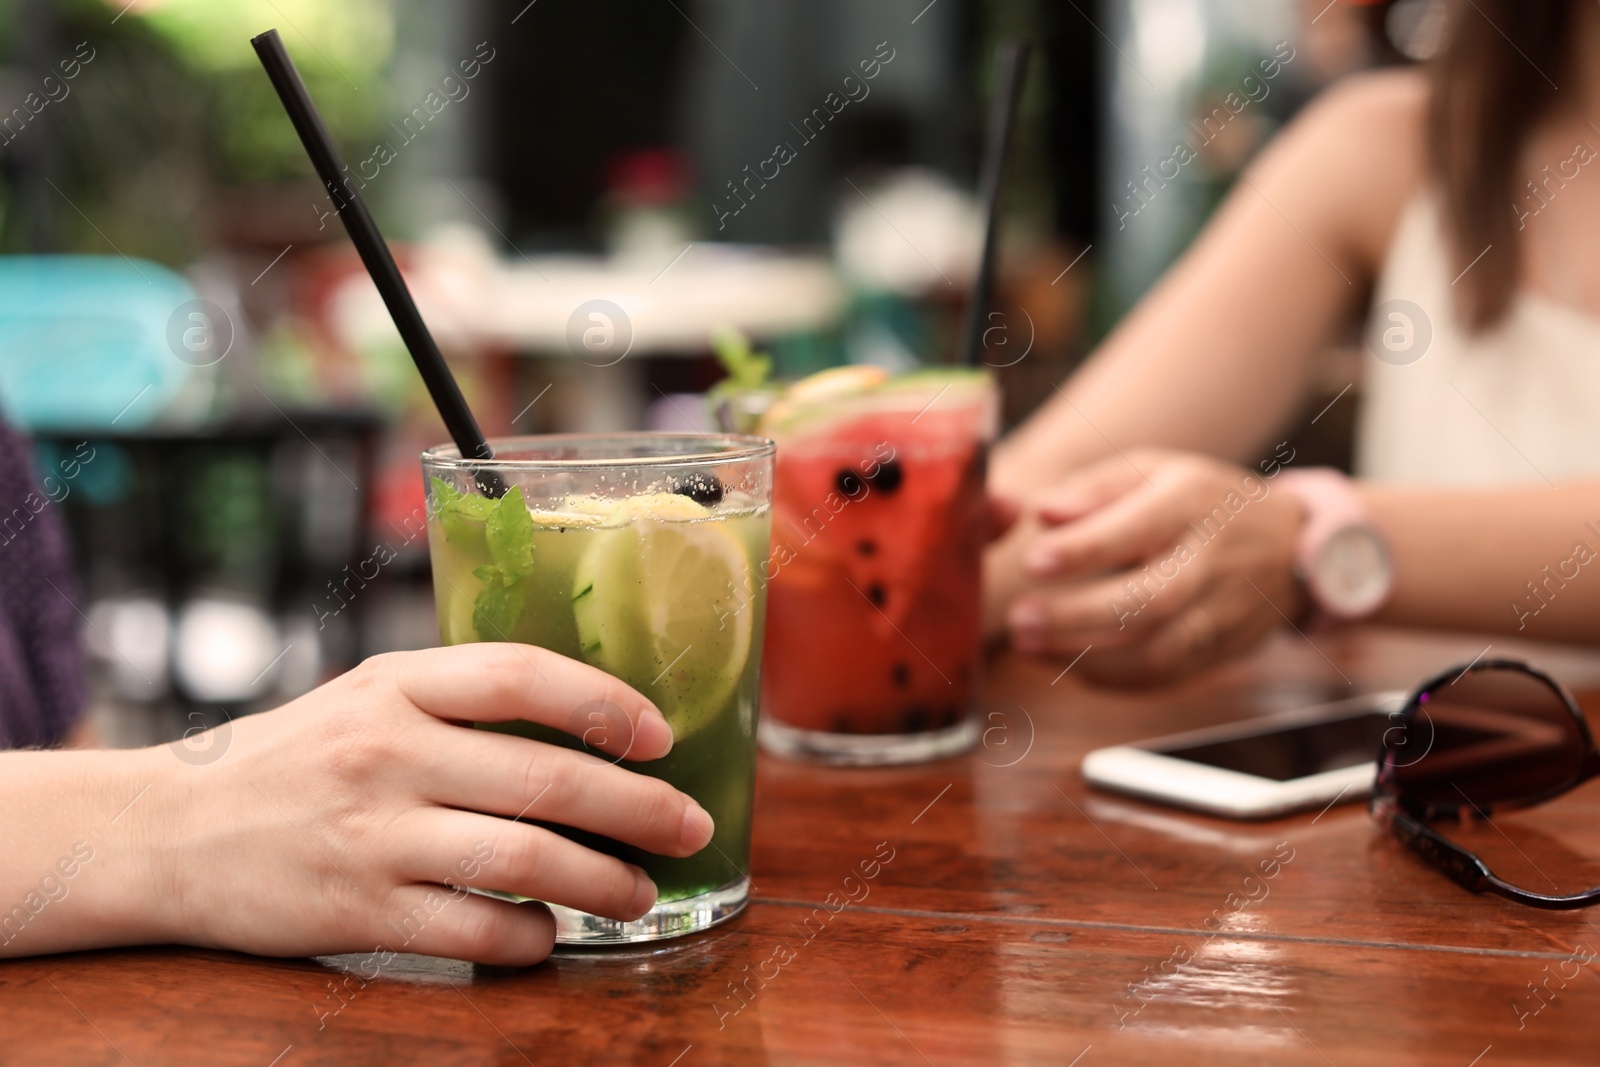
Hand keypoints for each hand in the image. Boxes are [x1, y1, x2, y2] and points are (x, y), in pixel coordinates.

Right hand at [126, 644, 712, 965]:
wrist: (161, 829)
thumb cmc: (289, 758)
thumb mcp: (366, 696)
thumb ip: (459, 699)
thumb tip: (586, 719)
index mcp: (397, 684)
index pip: (523, 675)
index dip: (606, 703)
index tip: (660, 735)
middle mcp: (389, 751)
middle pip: (547, 777)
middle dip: (640, 808)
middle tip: (689, 825)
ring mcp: (372, 833)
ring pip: (525, 859)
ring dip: (603, 881)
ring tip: (640, 892)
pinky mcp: (356, 910)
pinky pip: (471, 930)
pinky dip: (528, 938)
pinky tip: (548, 935)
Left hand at [1004, 450, 1307, 685]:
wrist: (1289, 544)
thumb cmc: (1201, 502)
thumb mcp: (1154, 472)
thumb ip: (1095, 489)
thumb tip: (1041, 511)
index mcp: (1190, 504)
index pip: (1137, 529)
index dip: (1084, 549)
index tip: (1032, 560)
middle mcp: (1212, 561)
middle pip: (1150, 600)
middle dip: (1079, 615)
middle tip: (1020, 619)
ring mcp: (1222, 612)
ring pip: (1160, 650)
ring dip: (1089, 657)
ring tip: (1030, 646)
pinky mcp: (1222, 652)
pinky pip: (1167, 676)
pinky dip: (1114, 679)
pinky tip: (1070, 664)